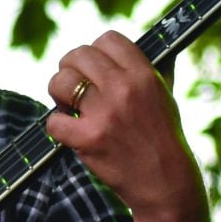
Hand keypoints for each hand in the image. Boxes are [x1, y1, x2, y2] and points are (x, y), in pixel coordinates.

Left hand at [43, 33, 212, 221]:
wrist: (166, 182)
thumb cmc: (164, 138)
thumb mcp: (166, 95)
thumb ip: (152, 69)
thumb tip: (146, 44)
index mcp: (144, 75)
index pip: (108, 39)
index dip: (96, 51)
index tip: (95, 66)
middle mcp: (124, 89)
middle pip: (78, 55)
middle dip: (71, 68)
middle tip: (75, 85)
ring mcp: (105, 114)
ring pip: (60, 82)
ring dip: (59, 93)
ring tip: (69, 105)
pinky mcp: (88, 139)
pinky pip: (54, 120)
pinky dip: (57, 126)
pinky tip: (70, 131)